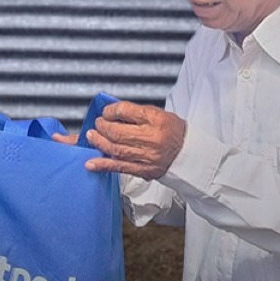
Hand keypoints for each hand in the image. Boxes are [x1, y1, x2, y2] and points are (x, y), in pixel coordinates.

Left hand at [60, 101, 184, 178]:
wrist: (188, 153)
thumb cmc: (173, 131)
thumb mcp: (159, 114)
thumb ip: (136, 113)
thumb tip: (112, 114)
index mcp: (156, 119)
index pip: (126, 111)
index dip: (111, 111)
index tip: (106, 112)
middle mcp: (152, 138)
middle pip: (118, 132)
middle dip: (102, 127)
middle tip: (97, 124)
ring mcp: (147, 156)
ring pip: (115, 149)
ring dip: (98, 142)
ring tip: (91, 136)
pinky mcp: (143, 170)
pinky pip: (119, 167)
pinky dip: (102, 165)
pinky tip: (90, 163)